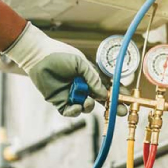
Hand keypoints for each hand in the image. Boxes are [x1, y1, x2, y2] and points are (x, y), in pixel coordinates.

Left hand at [4, 23, 120, 116]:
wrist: (39, 57)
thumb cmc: (61, 55)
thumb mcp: (81, 64)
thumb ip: (93, 78)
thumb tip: (103, 93)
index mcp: (90, 76)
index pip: (107, 86)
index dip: (117, 93)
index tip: (127, 99)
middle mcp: (83, 86)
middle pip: (100, 100)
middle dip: (111, 107)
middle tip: (121, 112)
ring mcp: (72, 94)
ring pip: (86, 107)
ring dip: (89, 106)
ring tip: (87, 102)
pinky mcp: (60, 101)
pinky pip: (70, 111)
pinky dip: (75, 111)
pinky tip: (76, 106)